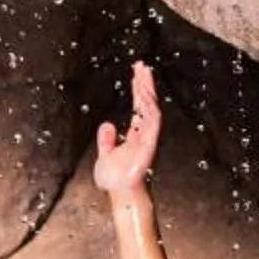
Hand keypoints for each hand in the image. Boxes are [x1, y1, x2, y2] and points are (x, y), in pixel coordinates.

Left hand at [93, 60, 161, 199]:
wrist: (119, 192)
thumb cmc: (114, 179)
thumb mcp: (105, 155)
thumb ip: (106, 140)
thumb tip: (107, 124)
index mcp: (134, 134)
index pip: (138, 106)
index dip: (138, 89)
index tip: (137, 73)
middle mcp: (143, 133)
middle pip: (146, 103)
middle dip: (145, 84)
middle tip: (141, 65)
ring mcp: (148, 138)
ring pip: (151, 109)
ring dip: (147, 92)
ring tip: (143, 75)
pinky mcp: (148, 144)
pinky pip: (152, 123)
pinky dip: (150, 109)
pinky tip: (146, 95)